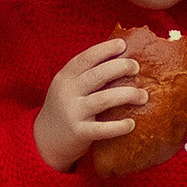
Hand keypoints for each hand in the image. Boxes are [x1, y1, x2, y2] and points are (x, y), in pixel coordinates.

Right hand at [35, 38, 146, 171]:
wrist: (44, 141)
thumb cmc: (64, 109)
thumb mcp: (67, 88)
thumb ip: (86, 75)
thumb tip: (119, 59)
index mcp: (65, 77)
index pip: (86, 58)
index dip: (105, 49)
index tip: (122, 45)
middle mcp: (67, 92)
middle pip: (98, 75)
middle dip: (120, 67)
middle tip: (136, 68)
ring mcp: (73, 112)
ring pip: (105, 99)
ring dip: (128, 94)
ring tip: (143, 96)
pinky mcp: (78, 132)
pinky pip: (103, 129)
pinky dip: (119, 126)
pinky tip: (131, 124)